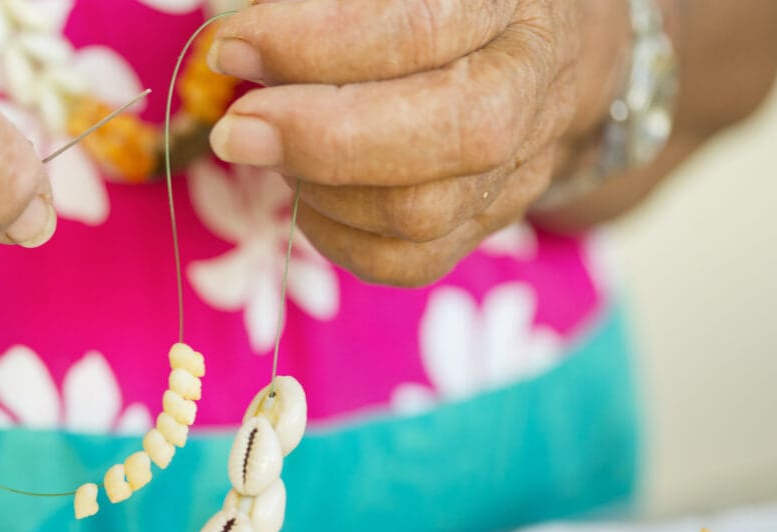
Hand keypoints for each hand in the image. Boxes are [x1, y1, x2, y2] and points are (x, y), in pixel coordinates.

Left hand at [207, 0, 627, 285]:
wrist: (544, 38)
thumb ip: (322, 4)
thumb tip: (242, 46)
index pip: (424, 24)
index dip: (316, 43)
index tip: (233, 49)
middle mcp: (534, 80)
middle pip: (457, 131)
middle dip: (322, 137)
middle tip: (236, 129)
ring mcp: (523, 161)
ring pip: (425, 211)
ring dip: (319, 186)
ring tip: (270, 144)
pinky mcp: (491, 219)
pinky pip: (411, 262)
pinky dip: (336, 237)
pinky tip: (302, 192)